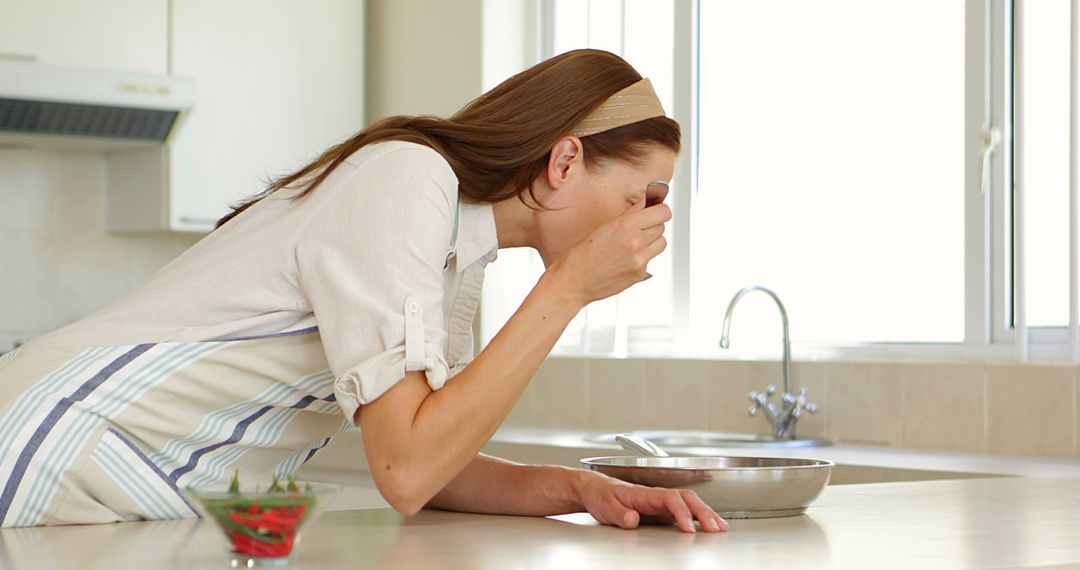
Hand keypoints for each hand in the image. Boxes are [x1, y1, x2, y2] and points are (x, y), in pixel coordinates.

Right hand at [548, 203, 671, 306]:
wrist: (574, 281)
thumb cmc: (582, 255)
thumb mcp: (604, 226)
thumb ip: (629, 214)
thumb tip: (646, 203)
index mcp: (625, 225)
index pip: (663, 212)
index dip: (659, 210)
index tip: (655, 211)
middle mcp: (636, 242)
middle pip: (662, 226)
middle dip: (653, 225)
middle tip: (639, 228)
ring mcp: (640, 260)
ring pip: (661, 243)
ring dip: (652, 241)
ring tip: (635, 243)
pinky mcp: (640, 273)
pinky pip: (651, 259)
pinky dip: (643, 257)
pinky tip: (627, 258)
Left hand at [574, 471, 728, 533]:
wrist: (596, 489)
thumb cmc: (602, 496)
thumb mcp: (605, 506)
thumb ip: (620, 513)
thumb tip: (633, 518)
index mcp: (645, 493)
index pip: (670, 499)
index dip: (682, 512)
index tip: (689, 528)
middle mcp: (657, 495)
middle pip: (687, 499)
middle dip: (703, 512)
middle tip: (715, 529)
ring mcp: (662, 502)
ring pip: (691, 503)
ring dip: (707, 514)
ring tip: (721, 528)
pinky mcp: (662, 510)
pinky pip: (686, 511)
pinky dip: (701, 517)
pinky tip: (710, 526)